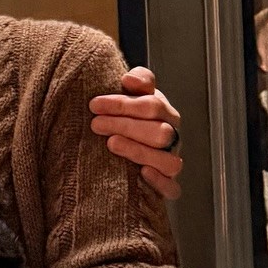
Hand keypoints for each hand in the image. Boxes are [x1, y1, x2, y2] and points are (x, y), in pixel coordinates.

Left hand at [90, 67, 182, 200]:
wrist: (123, 147)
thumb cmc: (126, 120)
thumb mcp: (130, 96)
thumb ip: (136, 82)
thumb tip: (130, 78)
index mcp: (165, 114)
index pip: (152, 106)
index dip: (123, 104)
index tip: (95, 104)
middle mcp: (172, 138)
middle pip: (160, 133)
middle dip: (126, 126)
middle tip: (96, 124)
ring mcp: (170, 162)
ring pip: (169, 161)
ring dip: (139, 151)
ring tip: (111, 144)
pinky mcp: (167, 185)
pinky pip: (172, 189)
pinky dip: (160, 182)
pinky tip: (142, 174)